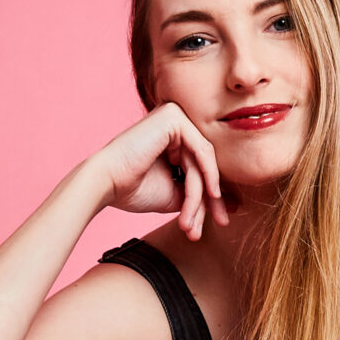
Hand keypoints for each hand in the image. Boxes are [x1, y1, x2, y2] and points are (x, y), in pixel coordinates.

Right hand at [88, 104, 229, 240]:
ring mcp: (175, 116)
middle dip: (212, 199)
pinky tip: (211, 196)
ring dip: (201, 196)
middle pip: (205, 164)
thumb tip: (234, 204)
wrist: (105, 184)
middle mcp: (176, 122)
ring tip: (191, 223)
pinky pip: (201, 150)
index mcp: (174, 137)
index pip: (202, 166)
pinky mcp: (174, 117)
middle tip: (220, 224)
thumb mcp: (177, 194)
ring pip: (203, 162)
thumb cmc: (133, 189)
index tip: (220, 222)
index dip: (212, 196)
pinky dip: (207, 176)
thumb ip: (202, 195)